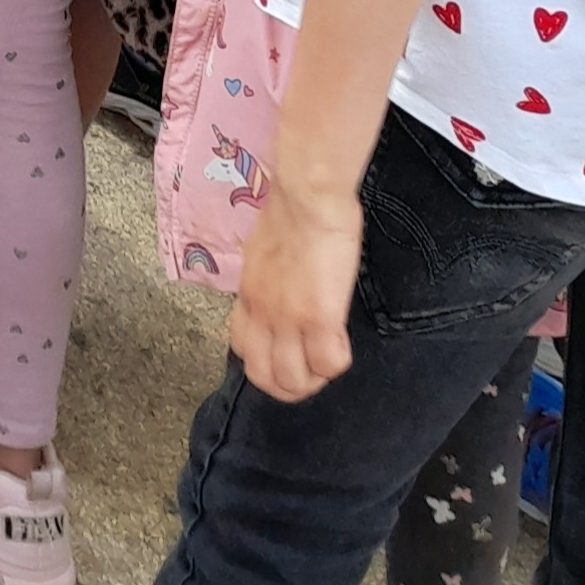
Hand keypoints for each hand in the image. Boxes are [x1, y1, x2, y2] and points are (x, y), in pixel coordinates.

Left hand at [228, 181, 361, 401]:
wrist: (307, 197)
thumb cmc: (290, 211)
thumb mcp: (262, 251)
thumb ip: (267, 278)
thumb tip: (279, 285)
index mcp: (248, 296)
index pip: (241, 349)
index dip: (264, 360)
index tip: (286, 351)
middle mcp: (262, 314)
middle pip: (264, 378)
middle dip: (289, 386)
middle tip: (311, 371)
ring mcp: (288, 319)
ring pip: (294, 381)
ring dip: (314, 380)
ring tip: (328, 362)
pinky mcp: (319, 317)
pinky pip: (328, 363)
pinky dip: (337, 362)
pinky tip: (343, 341)